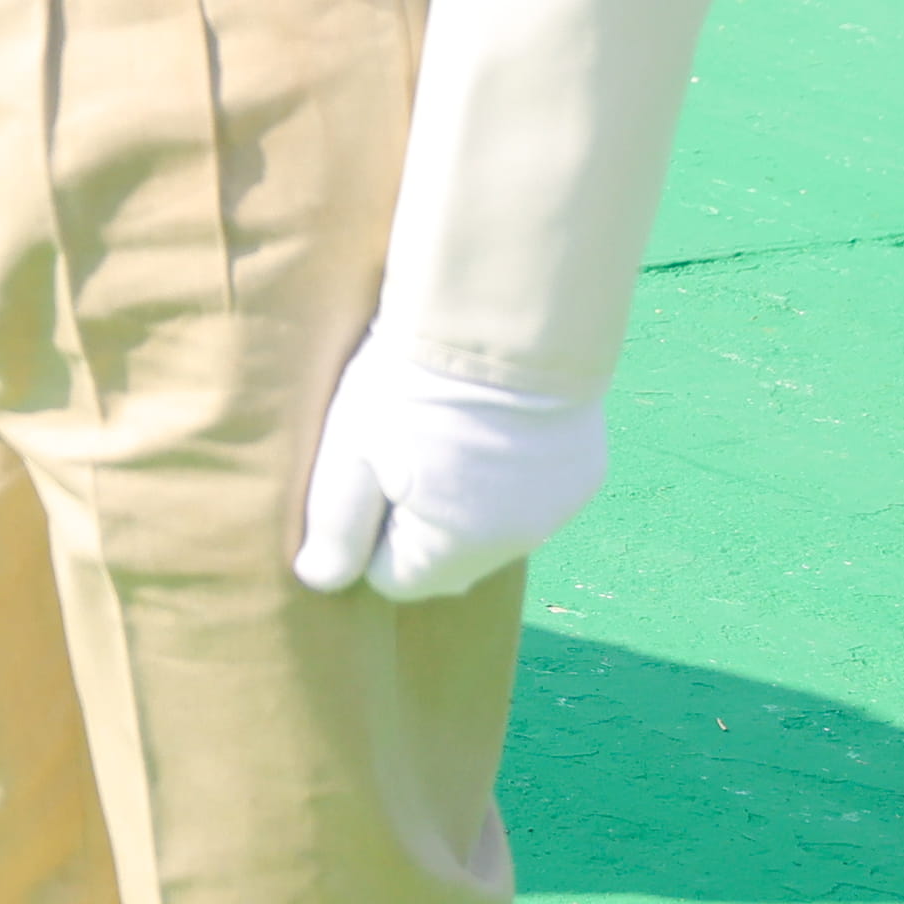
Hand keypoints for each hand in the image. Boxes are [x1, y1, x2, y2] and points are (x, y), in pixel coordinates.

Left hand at [290, 339, 605, 600]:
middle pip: (447, 560)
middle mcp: (515, 543)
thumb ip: (335, 526)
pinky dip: (510, 475)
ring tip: (445, 433)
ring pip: (493, 529)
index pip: (396, 579)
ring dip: (466, 502)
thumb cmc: (414, 386)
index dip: (369, 536)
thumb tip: (320, 581)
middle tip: (400, 451)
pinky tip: (493, 424)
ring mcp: (557, 509)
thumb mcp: (351, 452)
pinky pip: (534, 495)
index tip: (365, 479)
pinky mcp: (583, 473)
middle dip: (415, 524)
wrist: (504, 321)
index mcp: (454, 548)